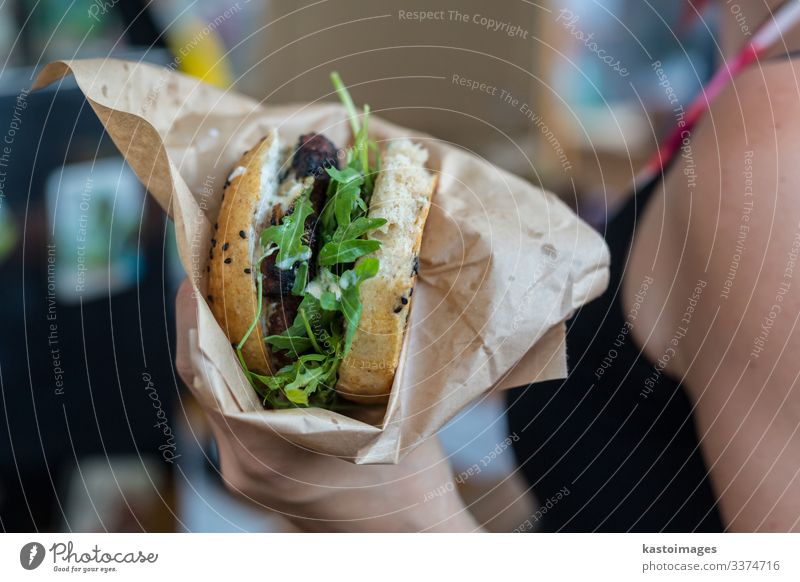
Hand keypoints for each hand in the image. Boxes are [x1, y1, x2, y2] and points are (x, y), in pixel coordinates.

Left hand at [175, 279, 478, 531]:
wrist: (410, 540)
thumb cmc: (409, 486)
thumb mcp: (391, 413)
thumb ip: (367, 359)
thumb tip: (357, 291)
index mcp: (262, 452)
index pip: (201, 372)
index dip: (193, 315)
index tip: (198, 269)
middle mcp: (240, 464)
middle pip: (203, 380)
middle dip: (209, 321)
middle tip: (225, 270)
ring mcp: (244, 472)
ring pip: (217, 395)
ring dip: (224, 346)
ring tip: (242, 296)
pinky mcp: (257, 471)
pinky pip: (233, 411)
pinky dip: (241, 373)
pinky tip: (264, 343)